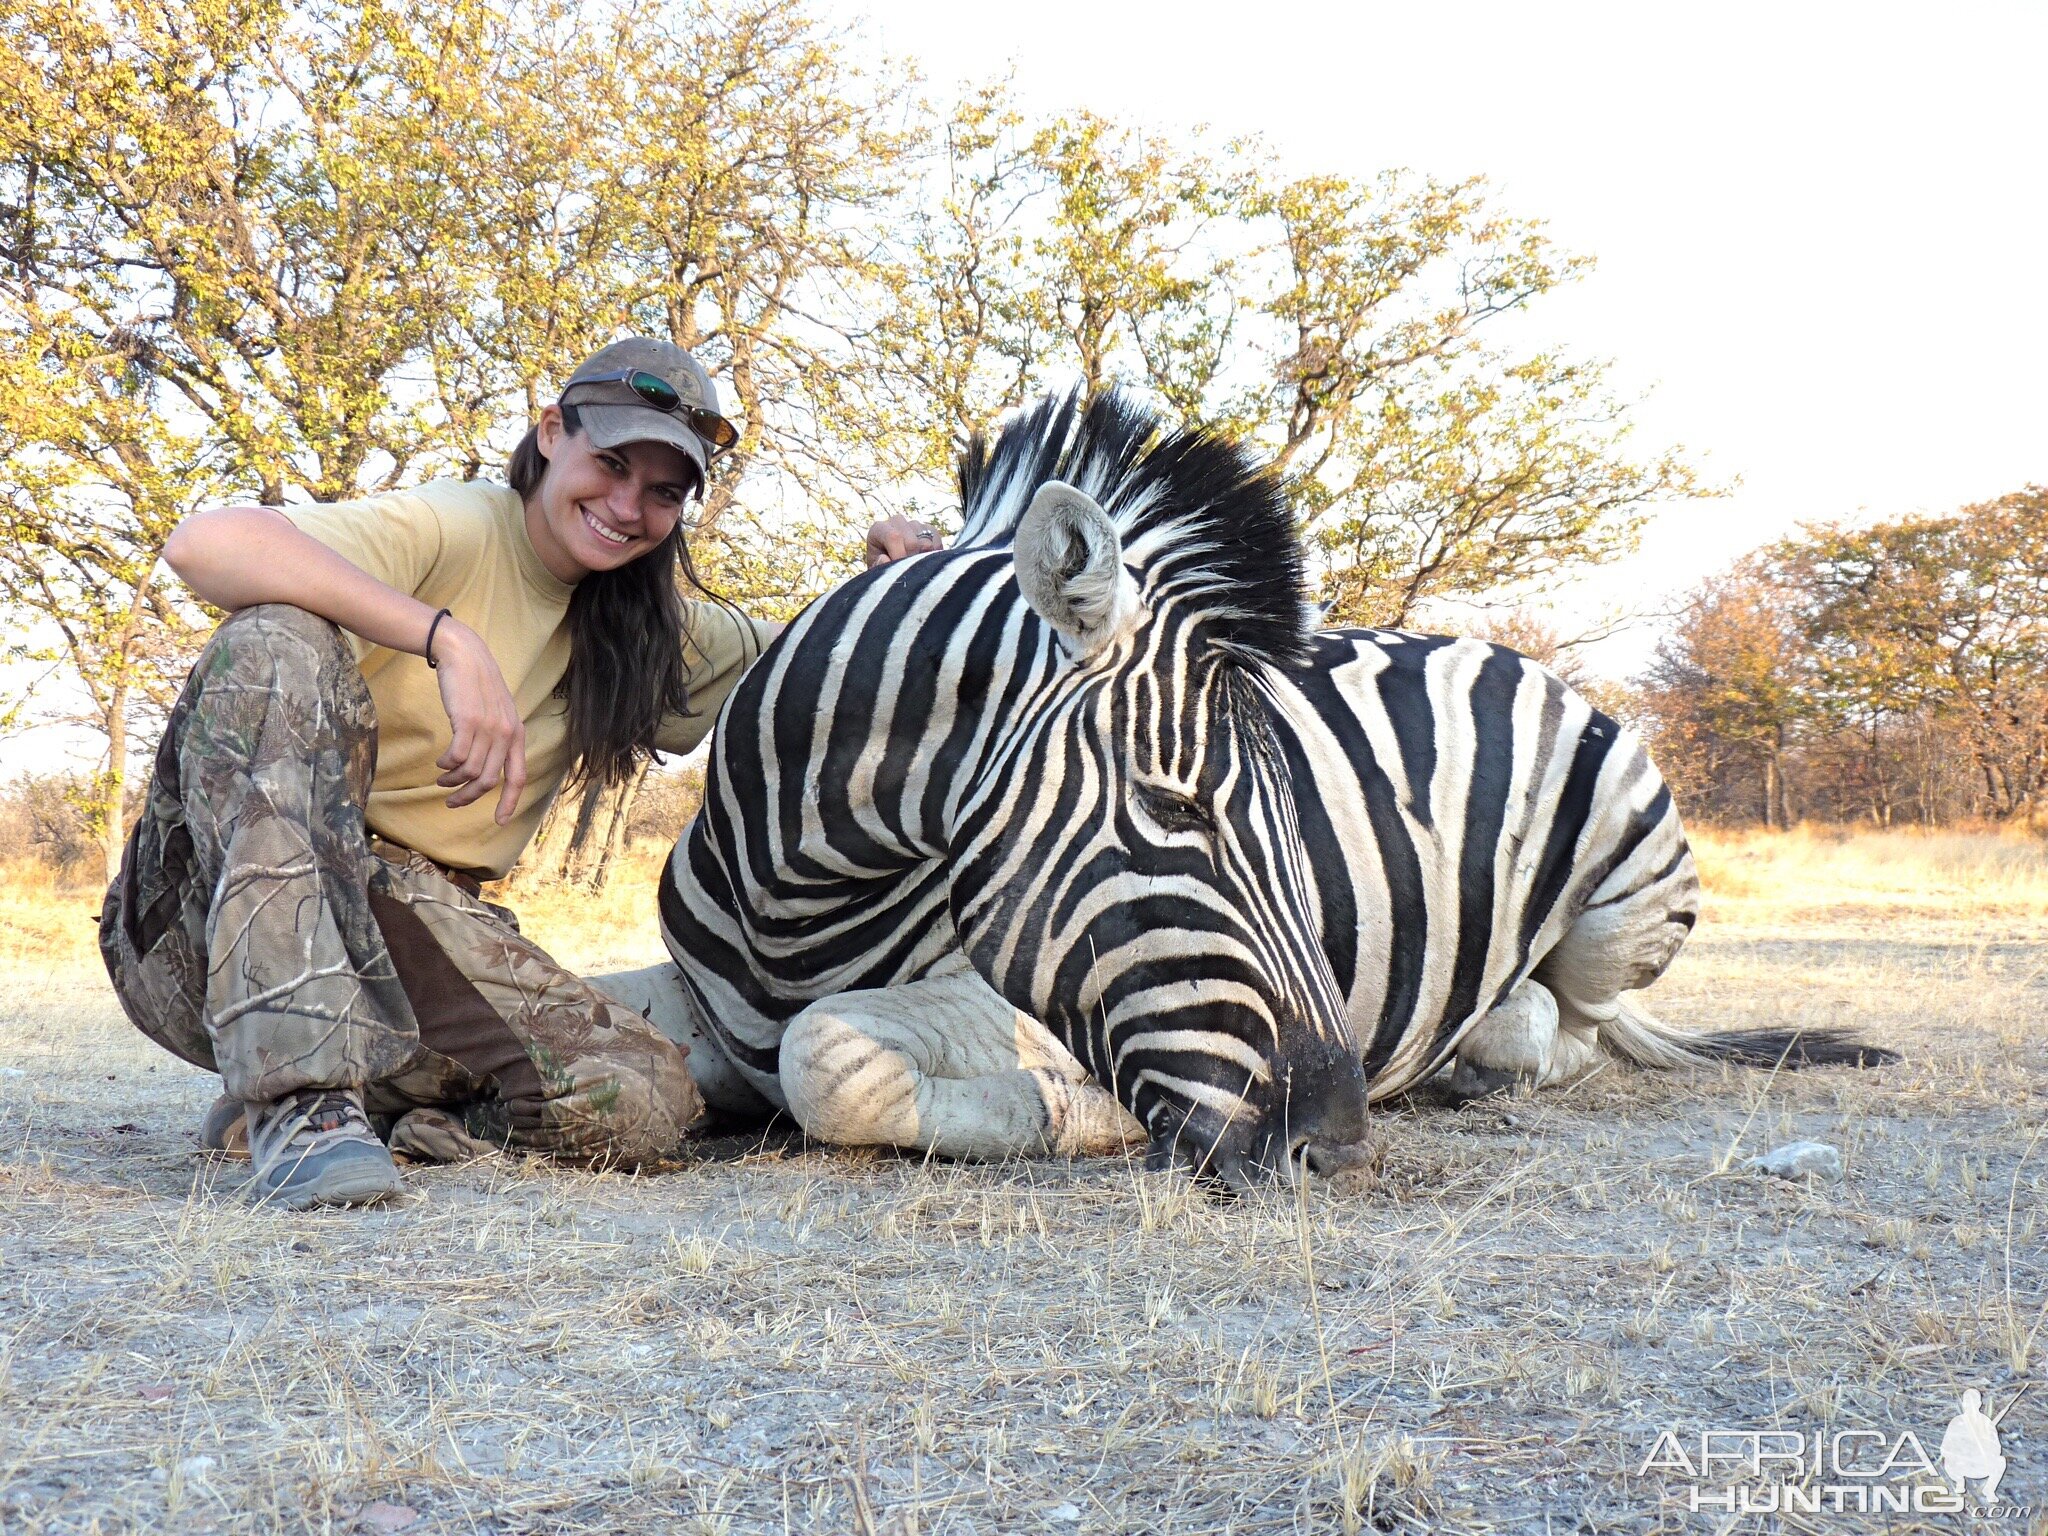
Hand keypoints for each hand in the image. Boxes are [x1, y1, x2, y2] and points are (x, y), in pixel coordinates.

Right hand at [429, 619, 527, 824]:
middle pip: (489, 781)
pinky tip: (440, 762)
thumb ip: (496, 738)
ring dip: (452, 781)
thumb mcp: (496, 713)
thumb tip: (483, 769)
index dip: (509, 802)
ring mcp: (488, 728)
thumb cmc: (477, 687)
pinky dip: (446, 765)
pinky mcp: (468, 721)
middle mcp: (506, 734)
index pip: (518, 777)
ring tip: (442, 778)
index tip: (500, 821)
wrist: (465, 656)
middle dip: (468, 797)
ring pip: (470, 771)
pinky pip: (456, 757)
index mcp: (516, 734)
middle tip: (452, 802)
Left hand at [865, 515, 944, 568]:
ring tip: (912, 568)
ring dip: (922, 560)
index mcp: (879, 529)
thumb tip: (885, 558)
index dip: (899, 555)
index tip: (900, 572)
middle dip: (911, 561)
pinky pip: (937, 544)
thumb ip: (879, 567)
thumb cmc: (882, 572)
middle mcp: (897, 521)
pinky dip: (934, 557)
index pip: (894, 536)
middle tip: (906, 573)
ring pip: (926, 544)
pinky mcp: (930, 530)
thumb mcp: (876, 573)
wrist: (894, 571)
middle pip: (912, 542)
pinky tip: (923, 563)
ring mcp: (915, 524)